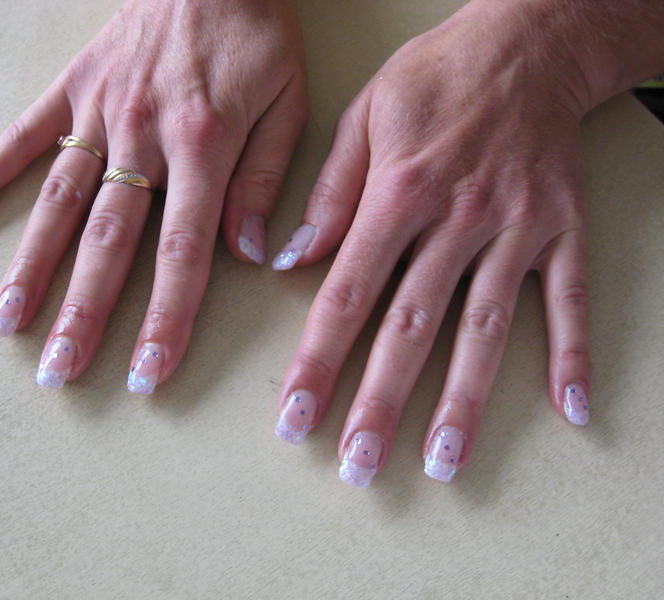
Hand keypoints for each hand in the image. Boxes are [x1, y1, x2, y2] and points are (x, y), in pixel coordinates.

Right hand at [0, 0, 306, 390]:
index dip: (166, 318)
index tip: (146, 373)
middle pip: (108, 242)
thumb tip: (246, 254)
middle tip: (58, 372)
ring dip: (32, 267)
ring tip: (5, 323)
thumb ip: (264, 180)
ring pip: (60, 203)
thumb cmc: (257, 34)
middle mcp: (142, 136)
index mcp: (203, 146)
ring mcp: (100, 113)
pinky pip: (22, 138)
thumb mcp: (287, 102)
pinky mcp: (73, 90)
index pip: (182, 252)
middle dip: (84, 314)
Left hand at [272, 0, 595, 484]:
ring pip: (485, 329)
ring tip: (444, 462)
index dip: (317, 361)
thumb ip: (330, 194)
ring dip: (463, 400)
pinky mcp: (564, 229)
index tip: (295, 417)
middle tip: (356, 466)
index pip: (346, 295)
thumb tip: (293, 260)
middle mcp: (457, 220)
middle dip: (379, 402)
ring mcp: (517, 229)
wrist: (527, 42)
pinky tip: (572, 410)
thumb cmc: (436, 78)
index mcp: (399, 194)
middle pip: (411, 327)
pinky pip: (571, 299)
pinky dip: (573, 353)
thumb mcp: (363, 117)